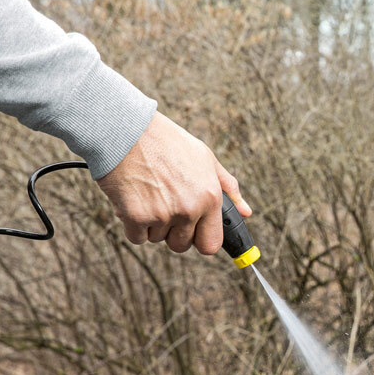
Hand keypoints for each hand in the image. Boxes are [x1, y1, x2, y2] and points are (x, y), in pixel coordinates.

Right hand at [96, 112, 250, 253]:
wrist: (126, 129)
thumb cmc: (166, 142)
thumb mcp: (205, 159)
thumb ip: (228, 188)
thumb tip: (247, 213)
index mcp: (210, 197)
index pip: (211, 244)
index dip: (200, 240)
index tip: (193, 234)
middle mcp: (189, 209)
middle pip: (181, 245)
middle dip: (173, 232)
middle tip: (164, 205)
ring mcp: (163, 214)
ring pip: (158, 240)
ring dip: (152, 225)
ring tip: (148, 194)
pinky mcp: (136, 216)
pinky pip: (137, 237)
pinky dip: (132, 224)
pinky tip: (132, 199)